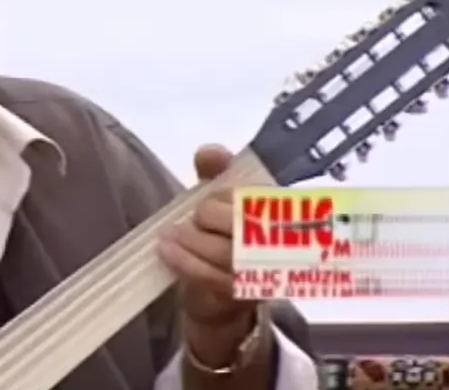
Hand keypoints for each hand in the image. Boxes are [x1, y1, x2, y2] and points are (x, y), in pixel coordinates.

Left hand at [157, 144, 258, 366]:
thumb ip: (214, 171)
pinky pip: (210, 274)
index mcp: (280, 208)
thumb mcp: (218, 198)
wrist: (219, 296)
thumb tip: (210, 152)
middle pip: (239, 221)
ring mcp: (264, 271)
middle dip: (207, 216)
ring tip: (171, 235)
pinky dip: (183, 260)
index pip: (254, 194)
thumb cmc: (222, 236)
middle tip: (192, 220)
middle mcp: (280, 240)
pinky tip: (167, 251)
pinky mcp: (243, 294)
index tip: (209, 198)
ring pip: (222, 250)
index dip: (223, 195)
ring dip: (190, 240)